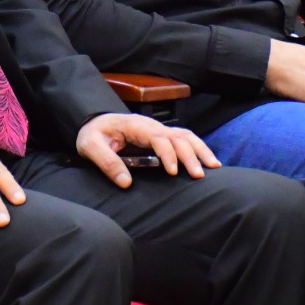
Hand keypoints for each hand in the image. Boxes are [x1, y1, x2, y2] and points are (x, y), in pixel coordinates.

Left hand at [75, 113, 221, 187]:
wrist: (93, 122)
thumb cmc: (92, 134)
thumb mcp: (89, 146)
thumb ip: (106, 162)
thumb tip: (126, 183)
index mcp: (135, 125)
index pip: (157, 137)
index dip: (167, 154)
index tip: (173, 172)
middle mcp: (151, 126)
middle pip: (177, 136)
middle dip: (190, 155)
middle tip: (199, 175)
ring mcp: (158, 130)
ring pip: (185, 135)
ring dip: (200, 150)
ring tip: (214, 166)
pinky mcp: (161, 137)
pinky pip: (184, 139)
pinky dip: (198, 148)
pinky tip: (208, 161)